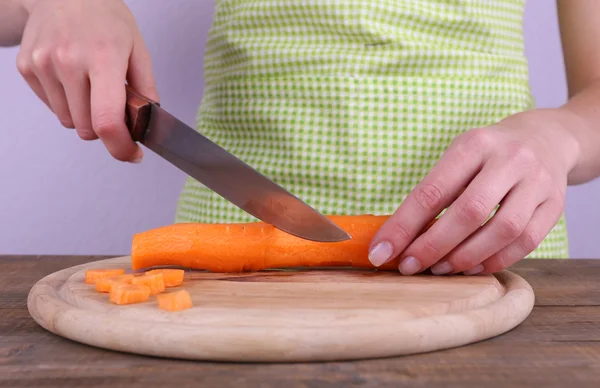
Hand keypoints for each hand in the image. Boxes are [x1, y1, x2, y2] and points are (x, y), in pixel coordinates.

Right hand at [16, 0, 158, 161]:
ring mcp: (43, 65)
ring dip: (84, 116)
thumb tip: (150, 121)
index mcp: (103, 58)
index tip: (131, 154)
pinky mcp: (26, 67)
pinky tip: (73, 79)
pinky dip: (66, 103)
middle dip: (105, 128)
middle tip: (113, 108)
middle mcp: (69, 62)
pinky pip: (51, 107)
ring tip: (91, 87)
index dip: (120, 147)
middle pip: (87, 128)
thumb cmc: (104, 17)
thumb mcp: (137, 47)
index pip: (107, 120)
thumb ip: (146, 87)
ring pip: (68, 122)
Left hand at [368, 108, 580, 274]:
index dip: (403, 226)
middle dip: (433, 246)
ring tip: (440, 269)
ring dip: (465, 257)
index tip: (381, 252)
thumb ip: (433, 192)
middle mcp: (510, 159)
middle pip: (469, 212)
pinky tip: (472, 268)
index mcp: (474, 144)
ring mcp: (538, 182)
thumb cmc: (488, 154)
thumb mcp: (458, 157)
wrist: (545, 138)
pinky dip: (496, 260)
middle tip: (410, 266)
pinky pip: (527, 242)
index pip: (432, 190)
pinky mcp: (556, 204)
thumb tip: (397, 238)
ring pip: (503, 230)